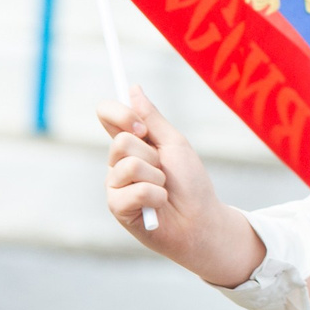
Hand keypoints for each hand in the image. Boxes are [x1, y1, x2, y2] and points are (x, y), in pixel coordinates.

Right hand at [96, 88, 250, 284]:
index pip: (107, 115)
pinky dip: (155, 196)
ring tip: (164, 190)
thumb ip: (152, 119)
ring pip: (128, 165)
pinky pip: (132, 190)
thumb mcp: (175, 145)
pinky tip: (158, 206)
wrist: (201, 220)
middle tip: (165, 171)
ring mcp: (115, 185)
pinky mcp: (117, 207)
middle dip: (152, 156)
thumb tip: (133, 88)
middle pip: (121, 141)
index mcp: (132, 143)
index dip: (119, 114)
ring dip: (156, 177)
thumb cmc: (191, 183)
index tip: (142, 126)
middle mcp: (118, 162)